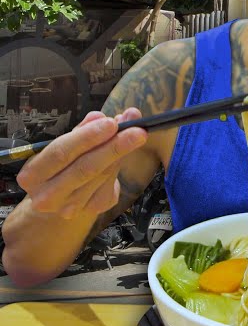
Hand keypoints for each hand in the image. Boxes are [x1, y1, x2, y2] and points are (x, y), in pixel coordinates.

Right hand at [15, 109, 146, 219]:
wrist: (58, 199)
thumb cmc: (59, 166)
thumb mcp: (61, 146)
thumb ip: (81, 131)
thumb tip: (100, 117)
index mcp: (32, 175)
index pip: (60, 153)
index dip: (87, 137)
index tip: (111, 123)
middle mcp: (48, 196)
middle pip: (85, 168)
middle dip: (114, 146)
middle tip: (136, 130)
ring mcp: (71, 207)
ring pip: (102, 175)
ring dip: (122, 153)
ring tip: (136, 134)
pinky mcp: (93, 209)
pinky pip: (112, 183)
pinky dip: (121, 163)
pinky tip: (128, 150)